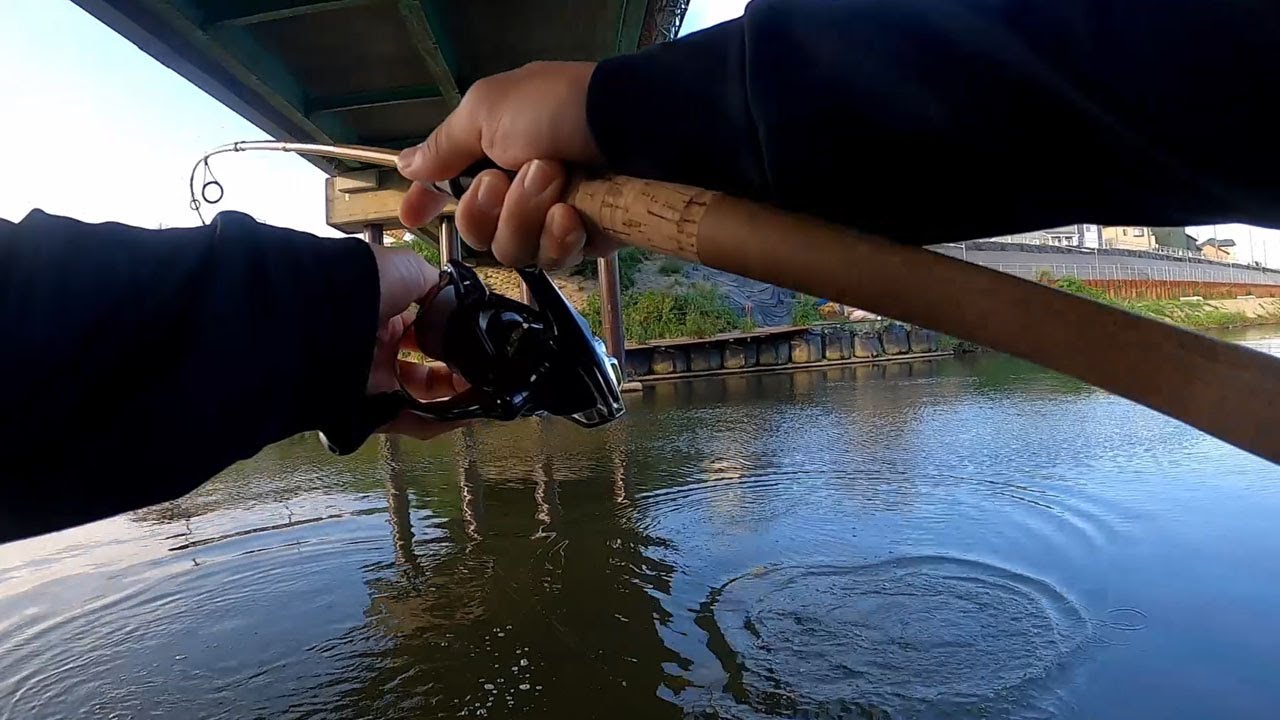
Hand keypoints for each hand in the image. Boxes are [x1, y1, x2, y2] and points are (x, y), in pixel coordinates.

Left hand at [368, 245, 466, 439]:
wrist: (325, 312)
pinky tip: (465, 412)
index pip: (422, 334)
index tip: (474, 345)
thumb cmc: (362, 283)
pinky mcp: (369, 409)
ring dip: (453, 398)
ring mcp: (371, 381)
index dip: (450, 341)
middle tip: (480, 373)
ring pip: (420, 398)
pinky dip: (439, 421)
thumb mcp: (407, 269)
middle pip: (423, 370)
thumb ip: (434, 284)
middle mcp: (376, 350)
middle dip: (455, 373)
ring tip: (480, 393)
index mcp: (382, 316)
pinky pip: (408, 421)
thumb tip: (455, 297)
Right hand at [396, 61, 614, 269]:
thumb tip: (406, 165)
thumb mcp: (487, 111)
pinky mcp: (586, 240)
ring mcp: (553, 219)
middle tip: (507, 177)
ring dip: (526, 215)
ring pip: (513, 251)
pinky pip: (554, 258)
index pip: (450, 189)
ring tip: (554, 178)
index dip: (428, 205)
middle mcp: (520, 191)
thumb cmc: (556, 108)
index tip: (410, 217)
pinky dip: (559, 235)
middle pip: (479, 233)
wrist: (630, 126)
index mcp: (493, 154)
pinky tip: (572, 214)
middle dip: (489, 207)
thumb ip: (445, 145)